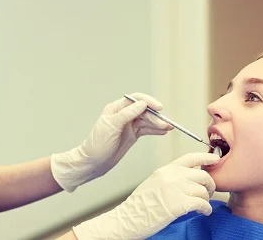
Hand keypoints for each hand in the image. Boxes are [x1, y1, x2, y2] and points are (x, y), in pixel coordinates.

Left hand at [50, 93, 172, 191]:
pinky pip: (146, 130)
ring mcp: (129, 125)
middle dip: (156, 117)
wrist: (93, 163)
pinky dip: (155, 130)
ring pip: (147, 121)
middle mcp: (124, 115)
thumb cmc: (97, 144)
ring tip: (169, 128)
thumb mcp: (111, 127)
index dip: (148, 102)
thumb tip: (142, 104)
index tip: (159, 108)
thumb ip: (127, 114)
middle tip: (166, 124)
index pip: (135, 100)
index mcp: (116, 109)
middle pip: (144, 111)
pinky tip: (163, 132)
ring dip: (158, 124)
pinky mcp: (133, 135)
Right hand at [72, 153, 219, 239]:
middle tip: (207, 192)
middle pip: (202, 175)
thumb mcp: (154, 183)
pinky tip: (203, 212)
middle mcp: (171, 176)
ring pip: (203, 190)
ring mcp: (175, 189)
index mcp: (165, 170)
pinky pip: (202, 204)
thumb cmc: (139, 205)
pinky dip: (206, 209)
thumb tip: (189, 180)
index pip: (190, 158)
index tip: (216, 159)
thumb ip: (171, 178)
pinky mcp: (179, 204)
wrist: (128, 218)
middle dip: (209, 185)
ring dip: (206, 199)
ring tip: (201, 205)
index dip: (206, 157)